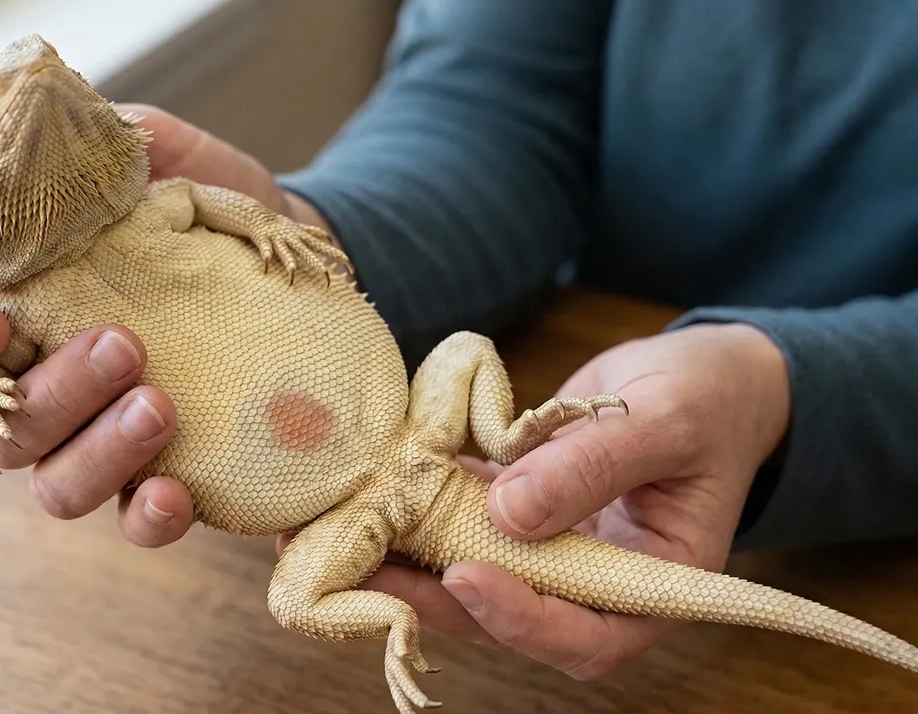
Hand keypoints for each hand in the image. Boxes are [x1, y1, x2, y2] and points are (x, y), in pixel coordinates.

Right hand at [0, 104, 330, 545]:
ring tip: (161, 405)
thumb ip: (94, 146)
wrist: (294, 261)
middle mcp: (45, 389)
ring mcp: (99, 442)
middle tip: (125, 343)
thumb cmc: (202, 210)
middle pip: (4, 426)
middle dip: (57, 392)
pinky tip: (175, 494)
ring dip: (99, 453)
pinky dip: (146, 518)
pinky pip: (132, 523)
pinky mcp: (163, 478)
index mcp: (19, 316)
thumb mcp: (156, 157)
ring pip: (56, 485)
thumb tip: (53, 122)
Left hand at [321, 322, 790, 678]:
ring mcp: (544, 548)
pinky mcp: (511, 508)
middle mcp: (588, 582)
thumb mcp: (666, 423)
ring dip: (397, 554)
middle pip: (502, 612)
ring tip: (322, 533)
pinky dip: (412, 504)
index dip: (519, 620)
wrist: (697, 373)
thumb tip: (509, 514)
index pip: (584, 637)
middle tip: (350, 565)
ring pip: (464, 569)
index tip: (464, 577)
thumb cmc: (708, 401)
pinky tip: (359, 485)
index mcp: (650, 587)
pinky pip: (457, 517)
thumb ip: (592, 468)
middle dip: (424, 595)